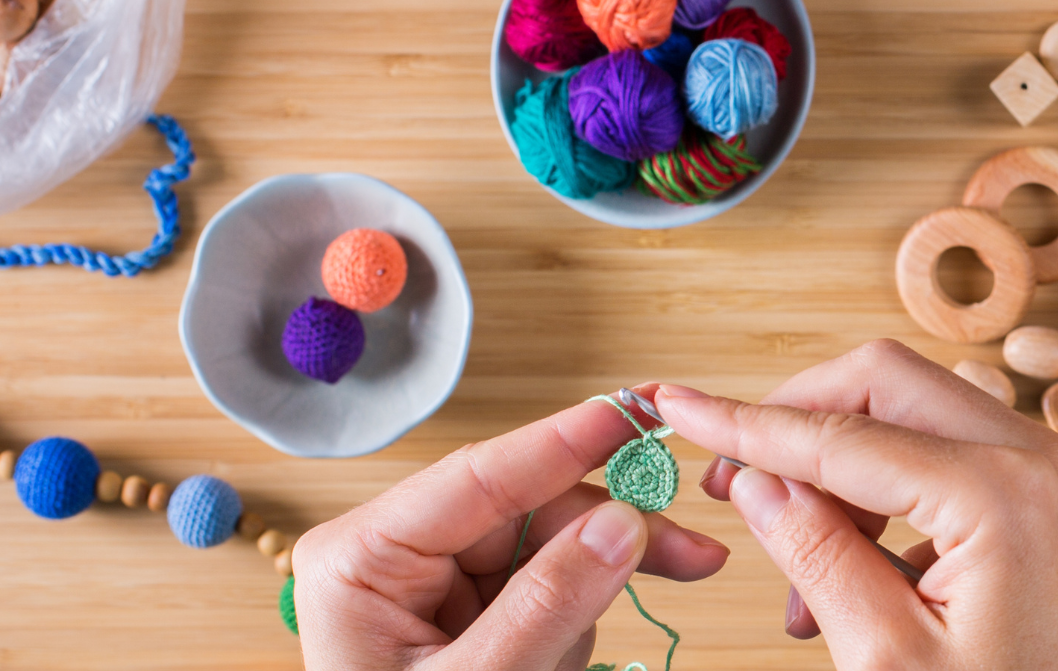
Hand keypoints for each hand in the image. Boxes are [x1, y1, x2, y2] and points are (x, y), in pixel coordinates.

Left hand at [293, 385, 729, 670]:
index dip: (563, 443)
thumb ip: (548, 605)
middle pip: (526, 508)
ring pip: (546, 545)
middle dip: (605, 533)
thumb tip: (620, 522)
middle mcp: (394, 557)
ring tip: (573, 659)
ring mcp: (431, 586)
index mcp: (363, 558)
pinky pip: (544, 587)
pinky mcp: (466, 615)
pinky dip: (575, 618)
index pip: (477, 477)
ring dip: (591, 590)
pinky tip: (565, 659)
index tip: (633, 412)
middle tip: (694, 554)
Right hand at [656, 340, 1057, 670]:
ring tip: (800, 577)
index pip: (839, 433)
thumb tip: (756, 482)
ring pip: (911, 412)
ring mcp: (1047, 470)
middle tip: (731, 485)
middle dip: (797, 421)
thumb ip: (817, 556)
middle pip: (883, 380)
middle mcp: (1033, 457)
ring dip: (840, 469)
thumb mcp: (889, 660)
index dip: (747, 423)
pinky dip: (886, 493)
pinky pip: (946, 453)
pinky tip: (851, 575)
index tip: (678, 405)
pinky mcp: (1045, 494)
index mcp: (997, 493)